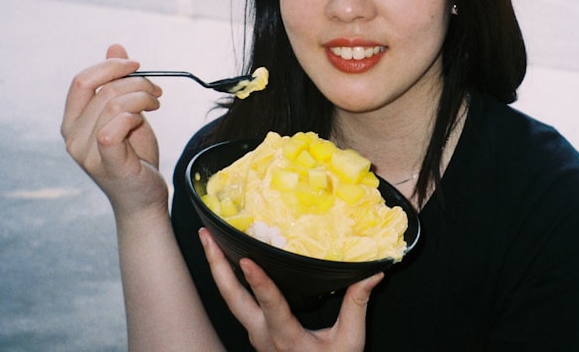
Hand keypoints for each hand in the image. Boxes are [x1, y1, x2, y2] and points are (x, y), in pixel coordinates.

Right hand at [61, 44, 166, 215]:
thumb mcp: (126, 112)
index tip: (136, 64)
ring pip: (114, 104)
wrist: (144, 196)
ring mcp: (85, 153)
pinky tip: (145, 120)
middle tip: (156, 90)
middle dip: (136, 82)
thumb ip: (117, 82)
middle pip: (102, 89)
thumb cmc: (134, 155)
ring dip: (143, 97)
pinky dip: (134, 116)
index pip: (81, 80)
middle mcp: (72, 137)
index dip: (110, 66)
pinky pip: (113, 128)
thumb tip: (115, 45)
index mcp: (72, 121)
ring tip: (155, 103)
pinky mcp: (105, 164)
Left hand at [200, 228, 381, 351]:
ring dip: (218, 270)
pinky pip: (238, 304)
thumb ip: (357, 305)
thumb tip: (373, 272)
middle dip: (216, 266)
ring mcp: (256, 334)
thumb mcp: (349, 341)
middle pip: (232, 299)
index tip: (247, 259)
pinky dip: (230, 281)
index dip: (259, 282)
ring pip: (230, 301)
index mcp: (286, 337)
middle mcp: (263, 335)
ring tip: (209, 241)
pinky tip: (229, 263)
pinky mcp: (257, 333)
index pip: (270, 305)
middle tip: (205, 237)